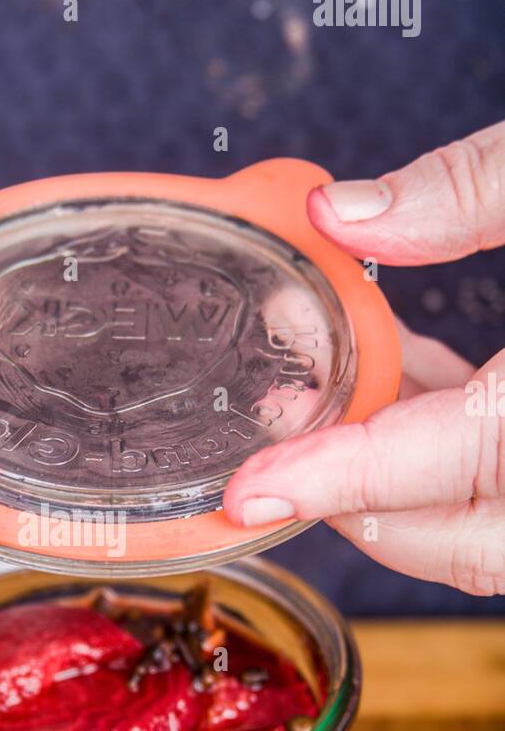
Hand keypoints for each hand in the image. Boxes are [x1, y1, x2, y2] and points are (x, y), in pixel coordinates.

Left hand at [224, 122, 504, 595]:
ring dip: (401, 482)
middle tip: (278, 468)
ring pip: (487, 521)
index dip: (339, 479)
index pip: (448, 460)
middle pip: (468, 542)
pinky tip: (408, 382)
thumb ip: (471, 187)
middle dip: (363, 514)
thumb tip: (338, 213)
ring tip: (322, 408)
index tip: (249, 494)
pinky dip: (450, 447)